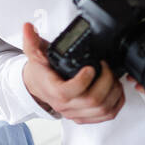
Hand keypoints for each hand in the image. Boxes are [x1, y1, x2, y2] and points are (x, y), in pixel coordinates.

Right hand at [20, 22, 136, 122]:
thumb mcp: (34, 55)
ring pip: (103, 109)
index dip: (84, 80)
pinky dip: (116, 102)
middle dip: (106, 81)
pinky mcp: (85, 117)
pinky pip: (107, 115)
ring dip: (113, 91)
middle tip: (105, 67)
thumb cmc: (40, 72)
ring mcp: (76, 113)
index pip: (68, 92)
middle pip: (93, 100)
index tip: (91, 67)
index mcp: (53, 91)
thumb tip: (28, 27)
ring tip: (111, 77)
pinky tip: (114, 90)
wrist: (38, 87)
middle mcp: (65, 106)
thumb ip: (31, 40)